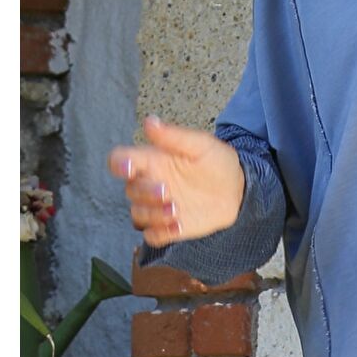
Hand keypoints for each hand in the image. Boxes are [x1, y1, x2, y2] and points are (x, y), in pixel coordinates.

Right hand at [107, 115, 245, 246]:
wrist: (237, 190)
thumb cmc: (216, 162)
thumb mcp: (201, 145)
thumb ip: (175, 136)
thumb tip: (150, 122)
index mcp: (152, 161)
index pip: (121, 160)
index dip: (119, 164)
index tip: (130, 168)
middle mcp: (150, 184)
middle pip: (130, 190)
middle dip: (145, 193)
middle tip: (167, 192)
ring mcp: (157, 207)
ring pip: (137, 214)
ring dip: (152, 214)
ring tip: (176, 210)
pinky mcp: (167, 227)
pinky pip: (152, 235)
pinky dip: (159, 233)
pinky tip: (178, 226)